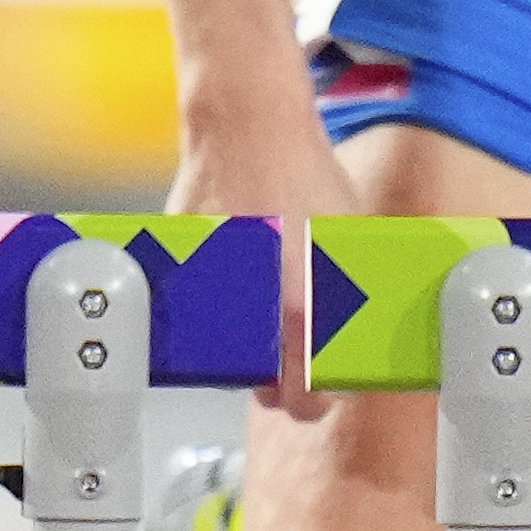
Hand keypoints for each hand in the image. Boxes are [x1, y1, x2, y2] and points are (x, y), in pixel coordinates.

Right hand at [172, 99, 357, 417]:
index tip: (319, 390)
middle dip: (275, 379)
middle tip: (288, 352)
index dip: (315, 400)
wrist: (248, 128)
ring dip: (244, 344)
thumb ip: (345, 300)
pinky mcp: (177, 272)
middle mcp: (251, 314)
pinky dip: (212, 306)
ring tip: (259, 305)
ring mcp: (208, 295)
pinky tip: (232, 272)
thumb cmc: (304, 177)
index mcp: (302, 313)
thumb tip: (354, 340)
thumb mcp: (349, 244)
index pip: (306, 402)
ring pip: (227, 356)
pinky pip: (197, 313)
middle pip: (260, 389)